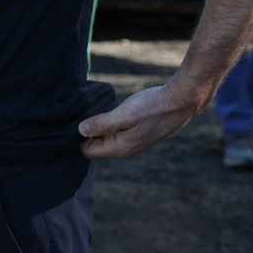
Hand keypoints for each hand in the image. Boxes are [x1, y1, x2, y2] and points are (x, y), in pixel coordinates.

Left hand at [77, 78, 207, 158]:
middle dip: (85, 134)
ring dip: (96, 129)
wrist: (182, 101)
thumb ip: (101, 123)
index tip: (71, 121)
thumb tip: (79, 131)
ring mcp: (134, 142)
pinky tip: (105, 113)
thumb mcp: (124, 114)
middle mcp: (127, 150)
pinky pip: (116, 134)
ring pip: (106, 140)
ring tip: (88, 112)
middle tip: (77, 115)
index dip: (77, 138)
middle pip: (96, 147)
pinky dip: (107, 126)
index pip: (88, 151)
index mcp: (121, 148)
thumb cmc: (153, 107)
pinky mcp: (139, 133)